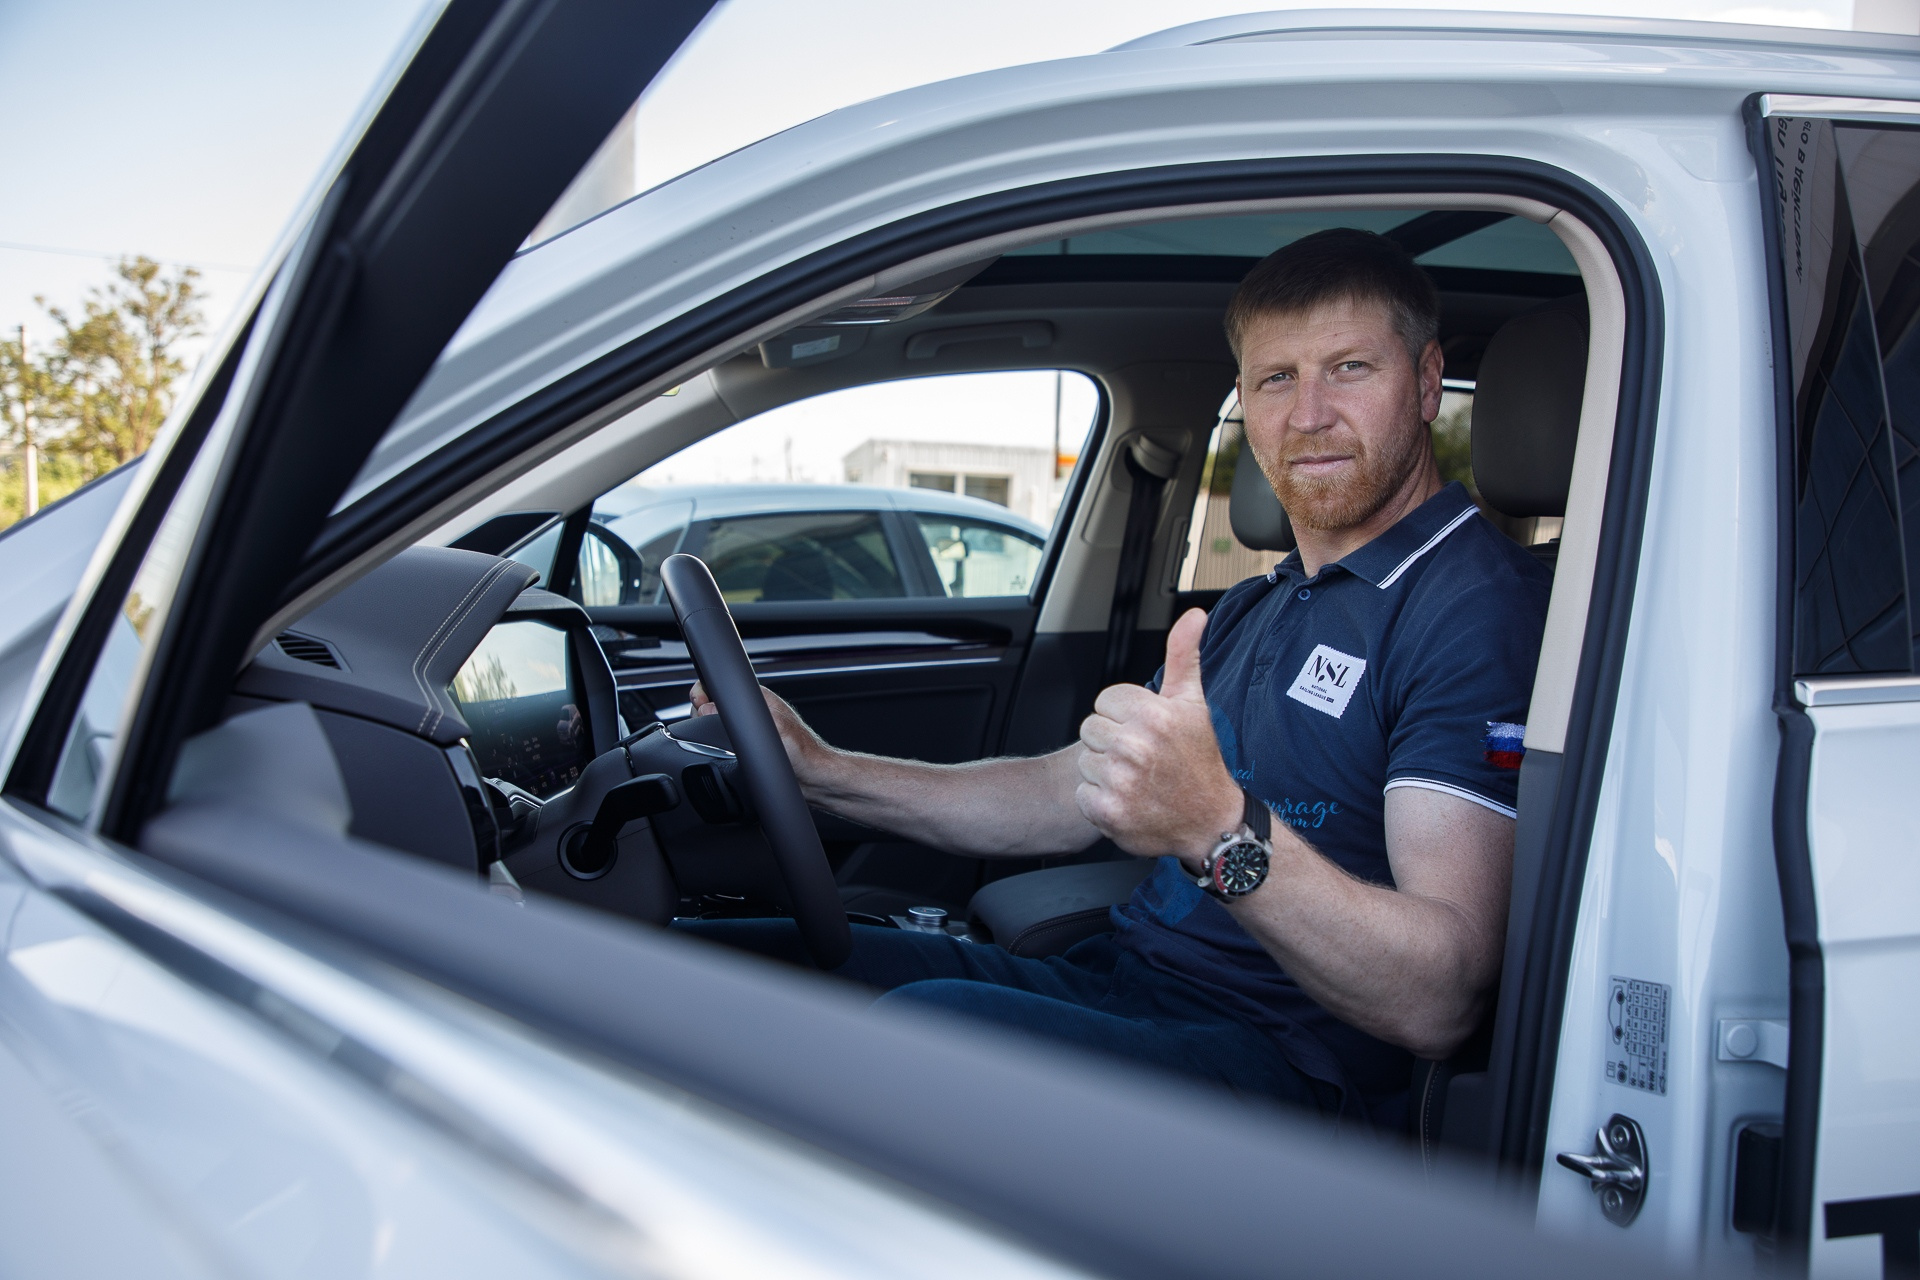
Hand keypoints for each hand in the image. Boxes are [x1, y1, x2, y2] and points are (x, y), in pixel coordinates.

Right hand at [689, 679, 832, 784]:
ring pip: (714, 723)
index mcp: (758, 698)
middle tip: (703, 724)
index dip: (704, 692)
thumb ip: (743, 715)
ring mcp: (747, 728)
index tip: (699, 705)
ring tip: (712, 738)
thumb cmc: (802, 753)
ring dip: (707, 729)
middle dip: (701, 712)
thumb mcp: (774, 728)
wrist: (811, 777)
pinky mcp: (746, 745)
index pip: (721, 684)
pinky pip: (721, 740)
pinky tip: (720, 751)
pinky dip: (715, 744)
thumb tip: (710, 709)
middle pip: (713, 703)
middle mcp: (751, 710)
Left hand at [1074, 608, 1243, 861]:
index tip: (1147, 732)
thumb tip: (1194, 615)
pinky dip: (1100, 801)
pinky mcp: (1108, 812)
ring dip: (1105, 772)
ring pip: (1086, 761)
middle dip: (1112, 742)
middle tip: (1143, 758)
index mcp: (1152, 715)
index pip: (1106, 701)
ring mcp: (1120, 782)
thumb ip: (1185, 656)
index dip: (1124, 716)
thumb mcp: (1195, 704)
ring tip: (1138, 780)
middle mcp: (1134, 747)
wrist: (1214, 823)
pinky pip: (1083, 794)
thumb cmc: (1203, 762)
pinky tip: (1129, 801)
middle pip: (1091, 729)